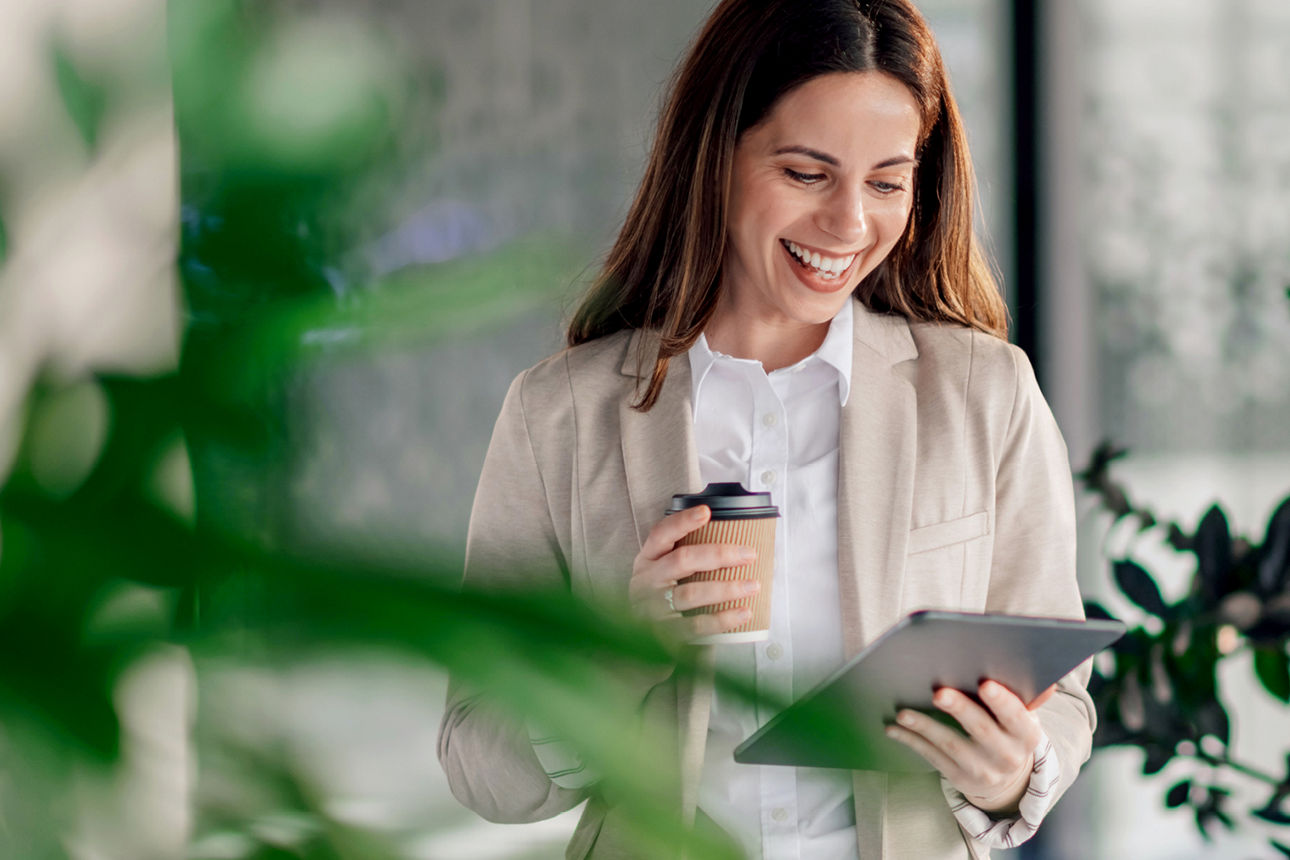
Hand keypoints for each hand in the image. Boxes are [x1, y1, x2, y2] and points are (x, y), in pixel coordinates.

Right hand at [628, 504, 758, 640]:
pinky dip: (722, 619)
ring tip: (752, 585)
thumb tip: (734, 547)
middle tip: (748, 554)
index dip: (683, 521)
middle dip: (719, 554)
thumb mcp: (663, 577)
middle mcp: (645, 582)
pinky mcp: (663, 635)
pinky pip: (696, 625)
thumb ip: (686, 561)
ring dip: (726, 588)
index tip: (707, 512)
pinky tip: (743, 612)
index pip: (661, 534)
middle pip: (682, 560)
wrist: (638, 648)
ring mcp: (652, 609)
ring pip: (691, 593)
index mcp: (646, 561)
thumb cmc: (661, 603)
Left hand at [885, 680, 1056, 813]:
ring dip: (925, 726)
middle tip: (939, 693)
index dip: (1002, 702)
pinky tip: (895, 728)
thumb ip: (1020, 697)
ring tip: (904, 713)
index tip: (985, 685)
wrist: (1006, 778)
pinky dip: (913, 740)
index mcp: (1026, 735)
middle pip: (981, 729)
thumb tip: (1032, 674)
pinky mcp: (960, 778)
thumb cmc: (1008, 731)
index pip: (1016, 717)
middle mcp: (1007, 755)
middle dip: (959, 709)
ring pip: (951, 744)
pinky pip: (933, 757)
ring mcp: (983, 770)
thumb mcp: (1021, 718)